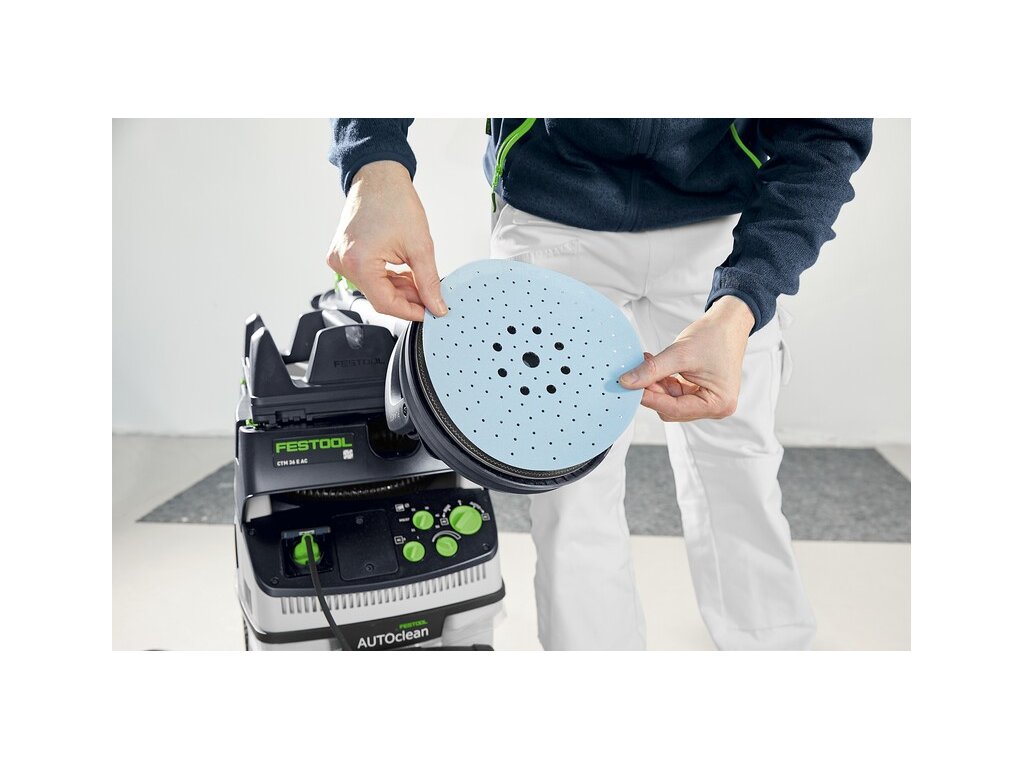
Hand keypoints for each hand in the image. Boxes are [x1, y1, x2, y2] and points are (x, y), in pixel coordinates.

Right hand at [326, 160, 446, 320]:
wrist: (378, 176)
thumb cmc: (394, 200)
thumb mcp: (420, 245)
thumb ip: (429, 282)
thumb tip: (436, 306)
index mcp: (357, 262)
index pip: (384, 303)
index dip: (410, 312)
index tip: (429, 313)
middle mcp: (342, 263)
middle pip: (379, 297)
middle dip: (407, 299)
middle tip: (430, 296)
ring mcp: (339, 259)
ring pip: (374, 288)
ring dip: (398, 289)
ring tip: (419, 279)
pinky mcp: (342, 255)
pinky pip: (367, 277)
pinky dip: (387, 278)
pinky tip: (404, 273)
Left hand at [619, 296, 754, 420]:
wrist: (728, 322)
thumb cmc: (714, 336)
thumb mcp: (680, 354)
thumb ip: (652, 370)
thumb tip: (626, 382)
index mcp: (718, 404)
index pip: (675, 409)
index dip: (650, 398)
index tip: (628, 388)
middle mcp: (715, 408)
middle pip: (672, 409)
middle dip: (653, 391)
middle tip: (634, 374)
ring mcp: (708, 401)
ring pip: (670, 401)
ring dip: (656, 385)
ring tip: (645, 364)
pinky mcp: (700, 393)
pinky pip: (674, 393)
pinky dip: (662, 381)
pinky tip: (653, 366)